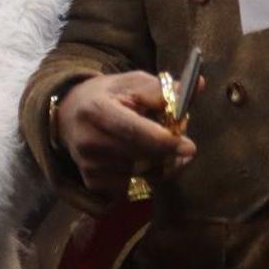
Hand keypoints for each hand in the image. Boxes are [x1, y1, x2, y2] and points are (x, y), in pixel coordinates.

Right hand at [53, 71, 196, 197]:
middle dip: (167, 151)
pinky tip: (135, 157)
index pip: (133, 130)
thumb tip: (198, 86)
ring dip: (157, 162)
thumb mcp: (132, 83)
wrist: (70, 114)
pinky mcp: (92, 183)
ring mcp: (89, 165)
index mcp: (97, 109)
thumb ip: (164, 90)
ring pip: (141, 173)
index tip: (189, 146)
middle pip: (142, 155)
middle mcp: (89, 141)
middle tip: (180, 140)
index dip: (163, 141)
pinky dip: (143, 174)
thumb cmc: (109, 95)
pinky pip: (133, 185)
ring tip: (149, 143)